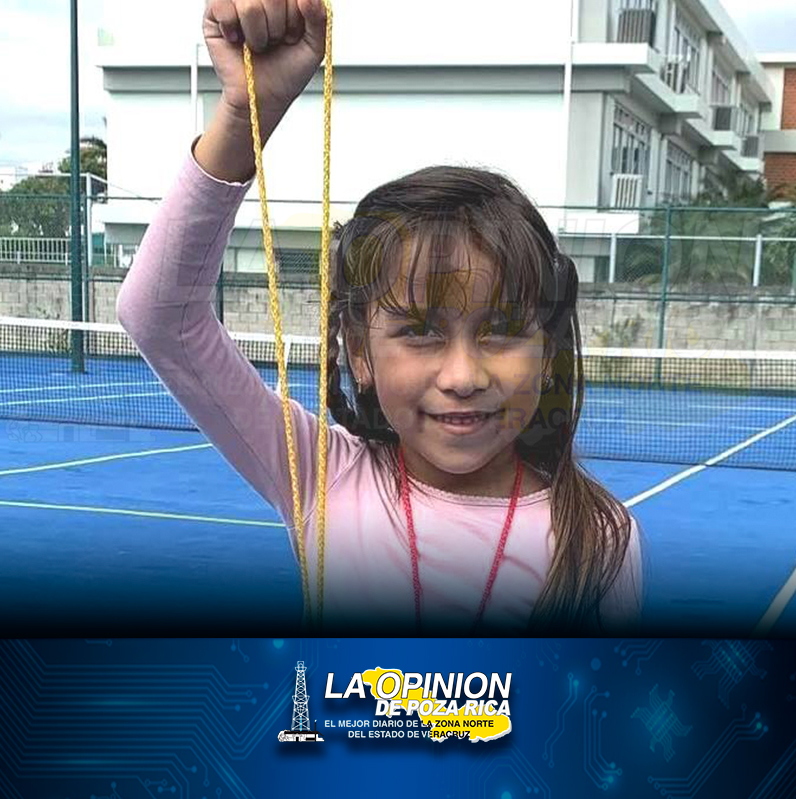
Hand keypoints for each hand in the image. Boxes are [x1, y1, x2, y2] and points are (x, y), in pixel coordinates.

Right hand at [203, 0, 327, 119]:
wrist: (262, 97)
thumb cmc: (286, 72)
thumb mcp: (314, 47)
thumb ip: (319, 17)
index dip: (294, 17)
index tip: (292, 36)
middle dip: (277, 26)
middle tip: (274, 42)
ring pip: (249, 3)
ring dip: (257, 33)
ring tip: (257, 45)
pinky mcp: (214, 9)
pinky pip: (221, 4)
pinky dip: (232, 28)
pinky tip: (237, 40)